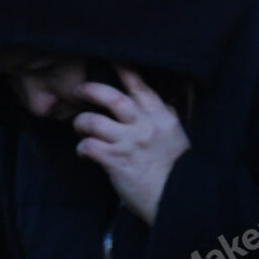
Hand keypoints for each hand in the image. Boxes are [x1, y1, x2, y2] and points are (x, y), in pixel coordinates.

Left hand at [72, 67, 188, 223]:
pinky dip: (82, 149)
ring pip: (91, 121)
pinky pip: (88, 147)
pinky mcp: (116, 162)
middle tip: (78, 91)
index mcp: (161, 117)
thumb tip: (157, 99)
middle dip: (90, 89)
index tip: (111, 58)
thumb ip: (163, 116)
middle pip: (110, 97)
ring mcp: (129, 143)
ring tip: (81, 129)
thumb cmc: (176, 169)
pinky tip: (85, 153)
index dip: (124, 70)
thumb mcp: (176, 135)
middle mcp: (145, 126)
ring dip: (80, 123)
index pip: (140, 87)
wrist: (180, 200)